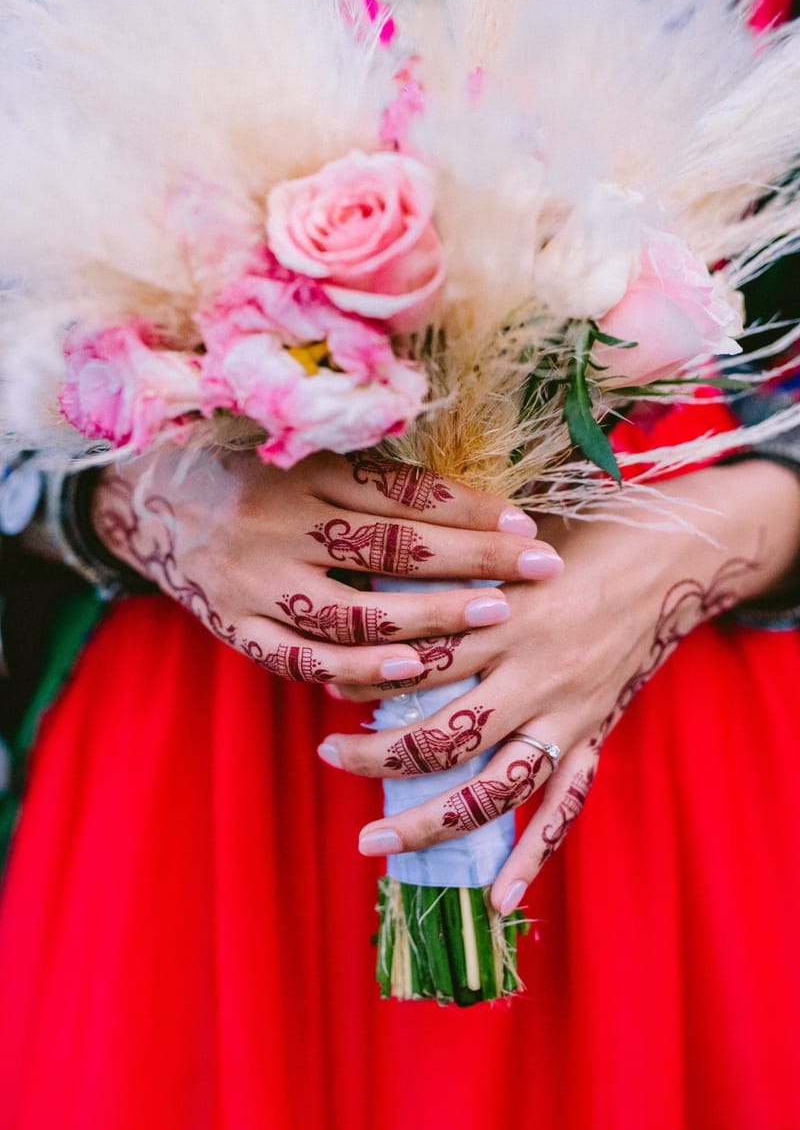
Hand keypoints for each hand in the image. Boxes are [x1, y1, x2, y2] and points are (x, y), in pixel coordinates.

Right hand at [91, 446, 563, 684]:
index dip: (469, 511)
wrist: (154, 503)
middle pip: (393, 547)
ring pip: (356, 609)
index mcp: (306, 474)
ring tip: (491, 617)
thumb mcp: (306, 459)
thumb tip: (470, 504)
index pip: (405, 495)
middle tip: (538, 569)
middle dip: (474, 560)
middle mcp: (283, 524)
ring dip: (430, 618)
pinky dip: (359, 667)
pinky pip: (303, 656)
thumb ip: (373, 480)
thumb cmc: (251, 476)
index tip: (526, 525)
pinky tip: (412, 670)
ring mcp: (257, 580)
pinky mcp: (237, 626)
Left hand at [319, 460, 799, 905]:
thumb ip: (446, 575)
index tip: (326, 683)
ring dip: (428, 821)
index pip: (420, 662)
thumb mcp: (504, 549)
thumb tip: (370, 594)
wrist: (664, 562)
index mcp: (504, 619)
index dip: (366, 679)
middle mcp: (532, 675)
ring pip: (492, 787)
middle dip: (378, 756)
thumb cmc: (571, 543)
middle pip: (443, 735)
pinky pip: (563, 807)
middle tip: (328, 758)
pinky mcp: (591, 737)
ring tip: (373, 841)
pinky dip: (532, 857)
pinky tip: (498, 900)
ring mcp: (565, 715)